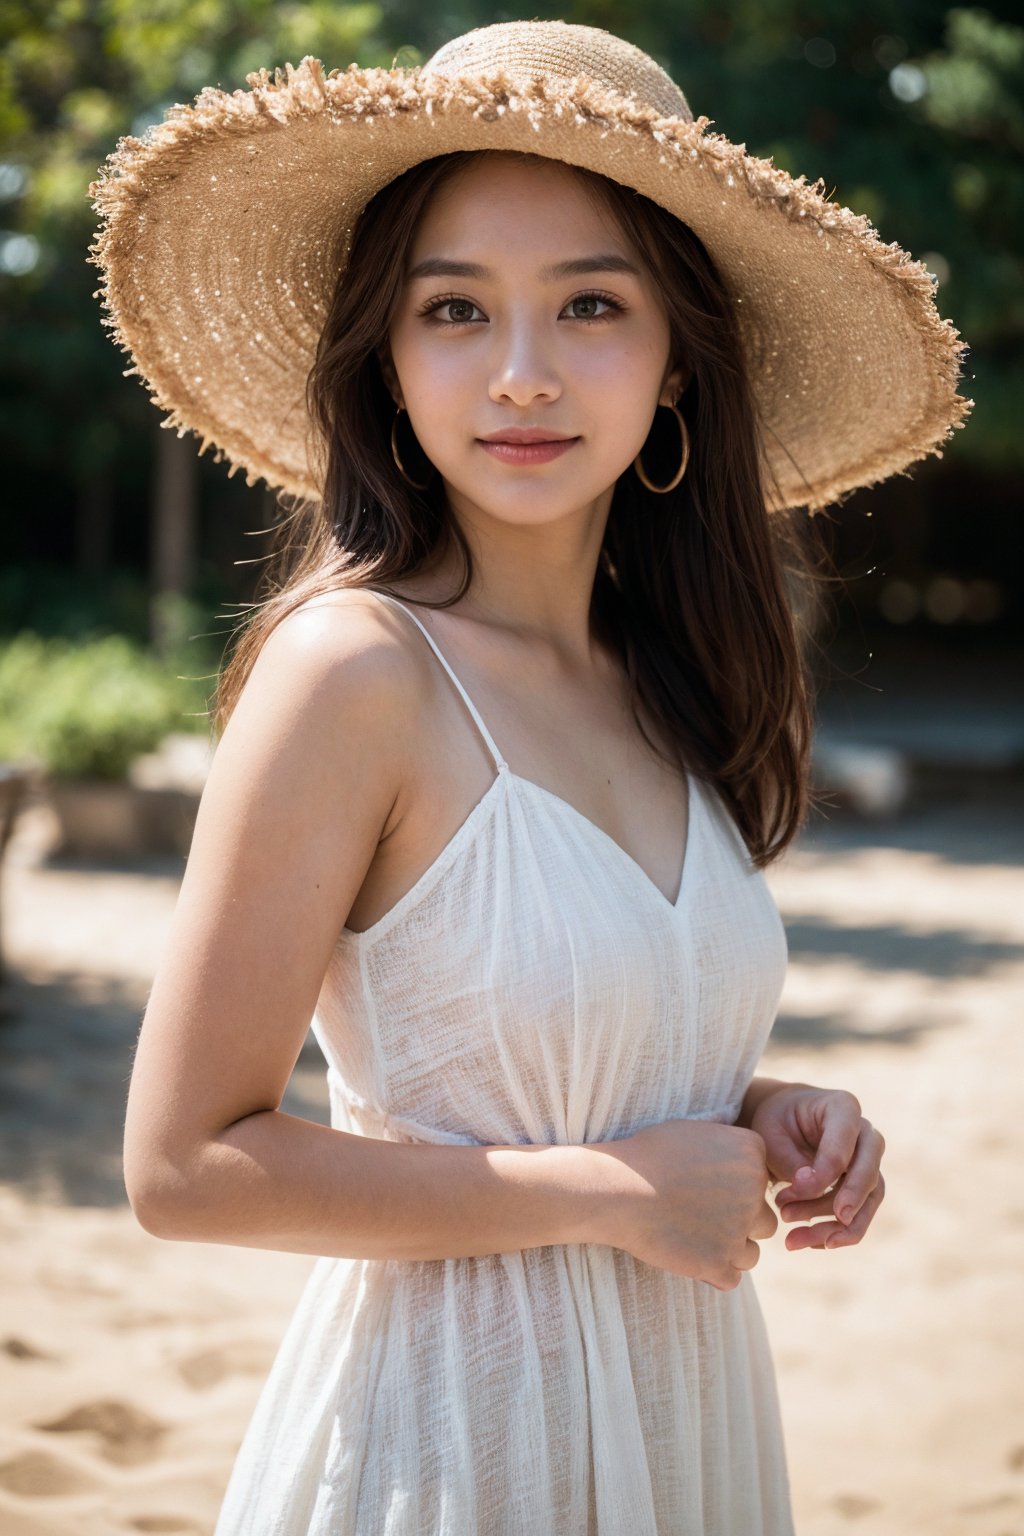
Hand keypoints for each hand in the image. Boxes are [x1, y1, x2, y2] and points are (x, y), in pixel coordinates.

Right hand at [589, 1119, 778, 1289]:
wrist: (619, 1189)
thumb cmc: (649, 1156)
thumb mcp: (694, 1132)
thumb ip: (727, 1146)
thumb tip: (742, 1160)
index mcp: (752, 1156)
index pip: (762, 1182)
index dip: (735, 1187)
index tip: (704, 1184)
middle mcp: (755, 1194)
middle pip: (764, 1219)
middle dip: (739, 1222)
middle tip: (699, 1215)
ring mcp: (739, 1232)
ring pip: (751, 1253)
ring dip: (728, 1250)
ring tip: (692, 1236)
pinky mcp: (719, 1264)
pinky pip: (731, 1278)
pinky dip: (712, 1272)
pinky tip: (688, 1255)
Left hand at [749, 1083, 885, 1250]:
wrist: (783, 1122)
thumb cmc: (776, 1122)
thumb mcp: (771, 1133)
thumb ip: (791, 1160)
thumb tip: (810, 1188)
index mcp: (843, 1107)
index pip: (843, 1144)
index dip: (823, 1172)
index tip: (791, 1192)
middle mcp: (865, 1133)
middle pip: (869, 1171)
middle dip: (849, 1199)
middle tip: (830, 1221)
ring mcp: (869, 1162)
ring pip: (868, 1200)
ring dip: (834, 1226)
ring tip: (793, 1239)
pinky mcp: (864, 1187)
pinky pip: (860, 1215)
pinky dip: (835, 1234)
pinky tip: (804, 1242)